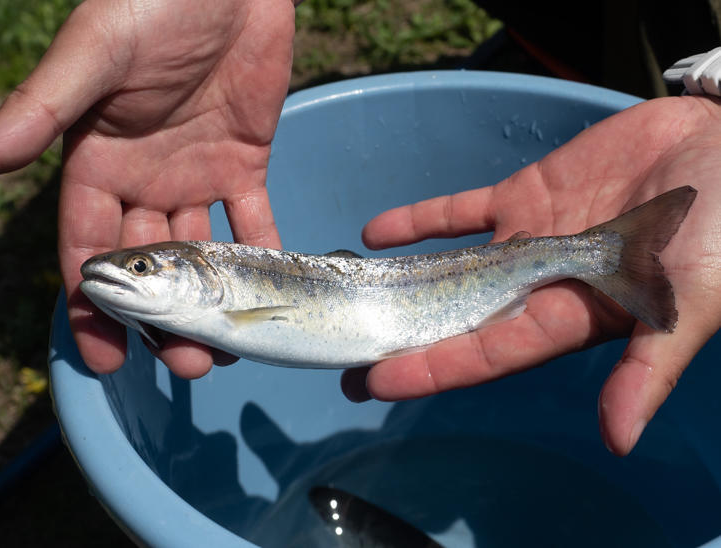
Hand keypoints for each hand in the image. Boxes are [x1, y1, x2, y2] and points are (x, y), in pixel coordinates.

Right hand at [0, 0, 295, 377]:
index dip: (95, 305)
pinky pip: (254, 219)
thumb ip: (48, 106)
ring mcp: (196, 174)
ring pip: (201, 254)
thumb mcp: (96, 53)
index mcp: (98, 161)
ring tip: (224, 350)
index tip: (105, 358)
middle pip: (150, 267)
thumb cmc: (155, 2)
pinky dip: (262, 256)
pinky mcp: (245, 161)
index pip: (90, 248)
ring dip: (212, 302)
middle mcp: (144, 178)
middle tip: (186, 366)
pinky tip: (270, 295)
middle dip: (162, 319)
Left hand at [345, 95, 720, 455]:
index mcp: (570, 318)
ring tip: (351, 300)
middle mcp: (537, 286)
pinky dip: (420, 221)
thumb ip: (648, 367)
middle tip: (347, 360)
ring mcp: (524, 239)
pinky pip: (461, 211)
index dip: (432, 368)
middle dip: (404, 339)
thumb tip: (618, 439)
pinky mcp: (524, 196)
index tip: (377, 382)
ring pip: (449, 267)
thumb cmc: (720, 230)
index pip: (486, 352)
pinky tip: (374, 233)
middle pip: (455, 318)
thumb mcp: (686, 303)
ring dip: (401, 283)